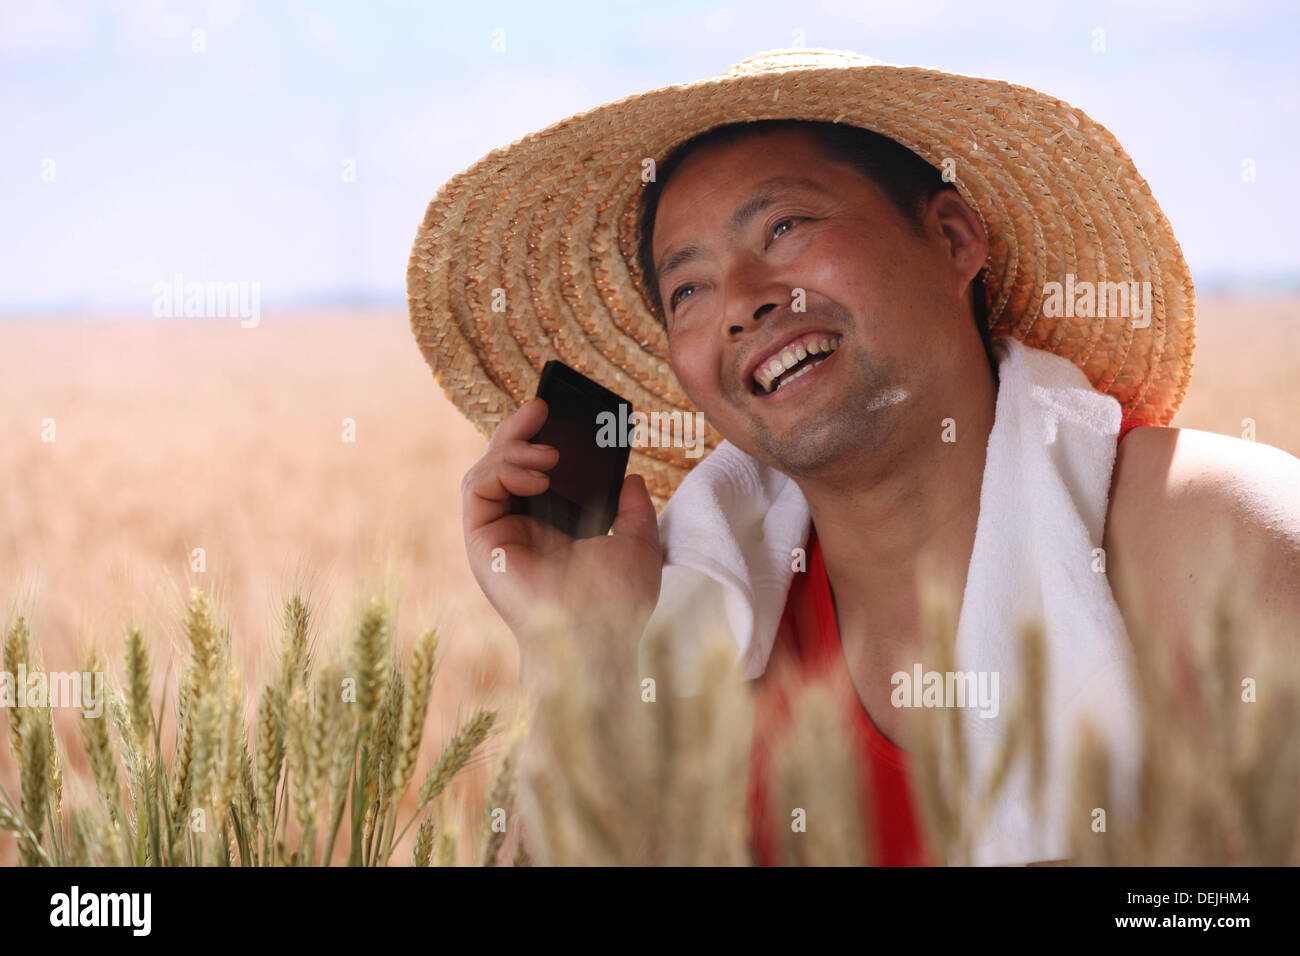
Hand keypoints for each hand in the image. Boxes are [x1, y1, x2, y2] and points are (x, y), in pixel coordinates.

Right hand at [461, 397, 663, 681]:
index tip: (559, 410)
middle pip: (505, 462)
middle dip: (519, 429)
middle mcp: (519, 528)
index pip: (536, 471)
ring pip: (486, 469)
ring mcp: (498, 534)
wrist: (598, 637)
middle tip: (542, 405)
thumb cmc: (618, 603)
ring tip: (549, 451)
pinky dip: (502, 468)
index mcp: (551, 527)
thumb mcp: (638, 542)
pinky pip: (477, 488)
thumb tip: (633, 478)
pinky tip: (536, 471)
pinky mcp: (481, 541)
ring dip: (513, 447)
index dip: (540, 436)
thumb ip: (634, 509)